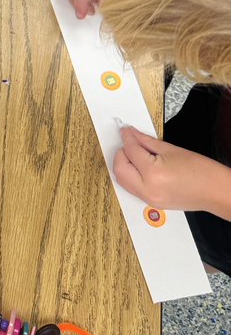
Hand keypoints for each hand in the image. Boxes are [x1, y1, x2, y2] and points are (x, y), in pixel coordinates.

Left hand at [114, 126, 230, 215]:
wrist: (215, 191)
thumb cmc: (201, 171)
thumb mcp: (171, 149)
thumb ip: (146, 142)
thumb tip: (132, 134)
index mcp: (153, 174)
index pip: (130, 151)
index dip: (127, 138)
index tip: (126, 131)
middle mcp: (147, 189)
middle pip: (120, 169)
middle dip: (121, 153)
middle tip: (129, 142)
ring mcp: (149, 199)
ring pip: (123, 180)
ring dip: (124, 165)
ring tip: (135, 154)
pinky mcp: (153, 203)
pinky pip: (133, 188)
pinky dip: (131, 176)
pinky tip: (140, 166)